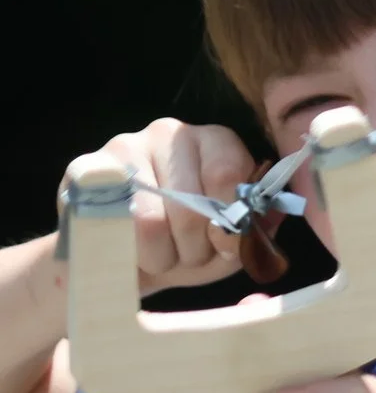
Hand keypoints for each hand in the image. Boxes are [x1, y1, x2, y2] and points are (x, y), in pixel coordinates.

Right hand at [68, 119, 263, 295]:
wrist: (120, 260)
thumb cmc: (186, 245)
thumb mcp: (230, 241)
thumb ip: (258, 226)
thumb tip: (273, 212)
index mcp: (215, 141)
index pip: (228, 173)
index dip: (230, 222)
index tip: (226, 247)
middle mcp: (170, 132)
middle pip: (191, 204)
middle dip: (194, 248)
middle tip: (188, 257)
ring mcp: (124, 146)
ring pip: (151, 221)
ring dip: (162, 256)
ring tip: (161, 256)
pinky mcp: (84, 169)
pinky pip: (113, 222)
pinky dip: (127, 251)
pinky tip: (129, 250)